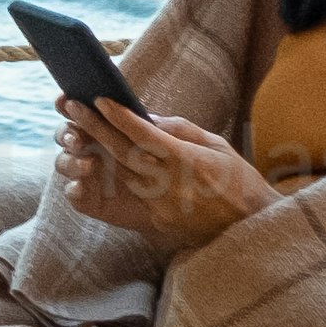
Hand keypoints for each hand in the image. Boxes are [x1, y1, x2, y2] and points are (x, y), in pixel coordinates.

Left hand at [55, 99, 274, 251]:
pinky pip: (130, 196)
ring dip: (97, 152)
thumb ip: (180, 130)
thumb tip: (145, 116)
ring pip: (120, 175)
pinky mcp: (159, 222)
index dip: (119, 116)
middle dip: (95, 128)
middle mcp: (172, 184)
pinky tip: (97, 166)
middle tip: (72, 106)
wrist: (252, 227)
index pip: (145, 135)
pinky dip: (115, 179)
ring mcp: (162, 206)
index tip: (99, 99)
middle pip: (123, 153)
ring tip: (77, 132)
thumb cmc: (239, 180)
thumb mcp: (217, 145)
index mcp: (189, 161)